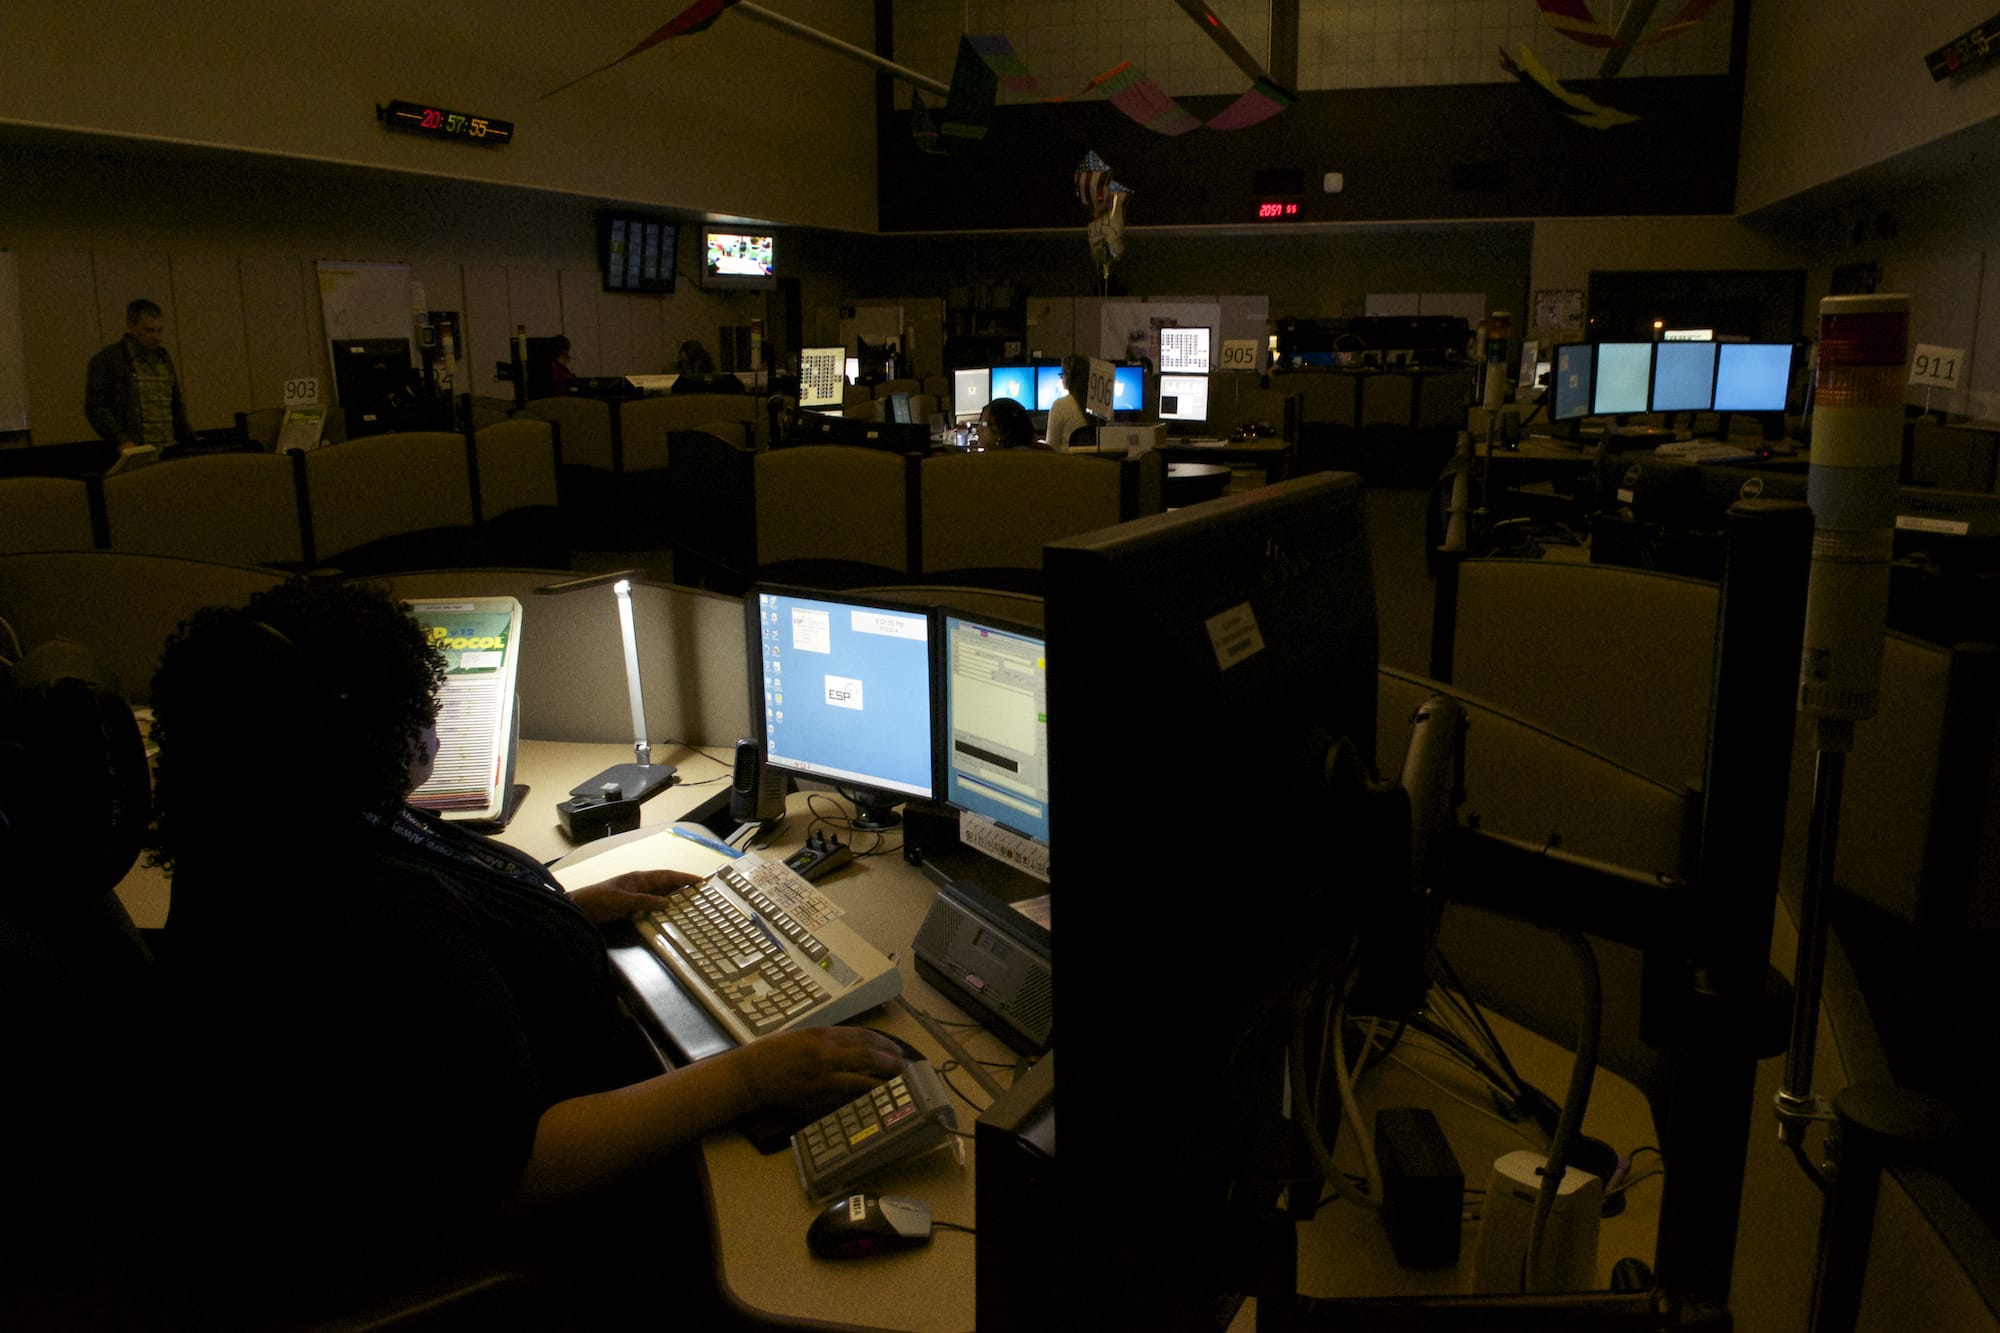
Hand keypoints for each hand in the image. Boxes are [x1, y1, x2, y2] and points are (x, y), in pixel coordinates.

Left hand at [565, 868, 703, 923]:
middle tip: (701, 894)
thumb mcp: (623, 901)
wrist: (578, 908)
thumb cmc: (599, 901)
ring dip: (674, 897)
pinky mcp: (631, 905)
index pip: (667, 876)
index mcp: (640, 878)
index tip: (701, 881)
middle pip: (666, 883)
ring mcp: (635, 894)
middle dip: (683, 886)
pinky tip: (668, 913)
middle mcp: (640, 884)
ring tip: (690, 904)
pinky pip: (652, 903)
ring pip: (660, 893)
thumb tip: (667, 903)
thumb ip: (645, 901)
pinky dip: (663, 906)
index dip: (684, 878)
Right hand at [736, 1026, 906, 1120]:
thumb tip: (860, 1045)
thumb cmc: (776, 1052)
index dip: (885, 1044)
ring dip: (882, 1084)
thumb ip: (832, 1039)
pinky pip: (845, 1100)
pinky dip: (862, 1100)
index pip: (864, 1037)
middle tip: (905, 1069)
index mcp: (823, 1035)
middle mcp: (826, 1055)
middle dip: (891, 1063)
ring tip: (896, 1087)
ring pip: (861, 1081)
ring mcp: (822, 1079)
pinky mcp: (816, 1099)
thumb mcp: (805, 1034)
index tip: (897, 1050)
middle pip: (868, 1058)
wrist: (753, 1074)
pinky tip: (873, 1101)